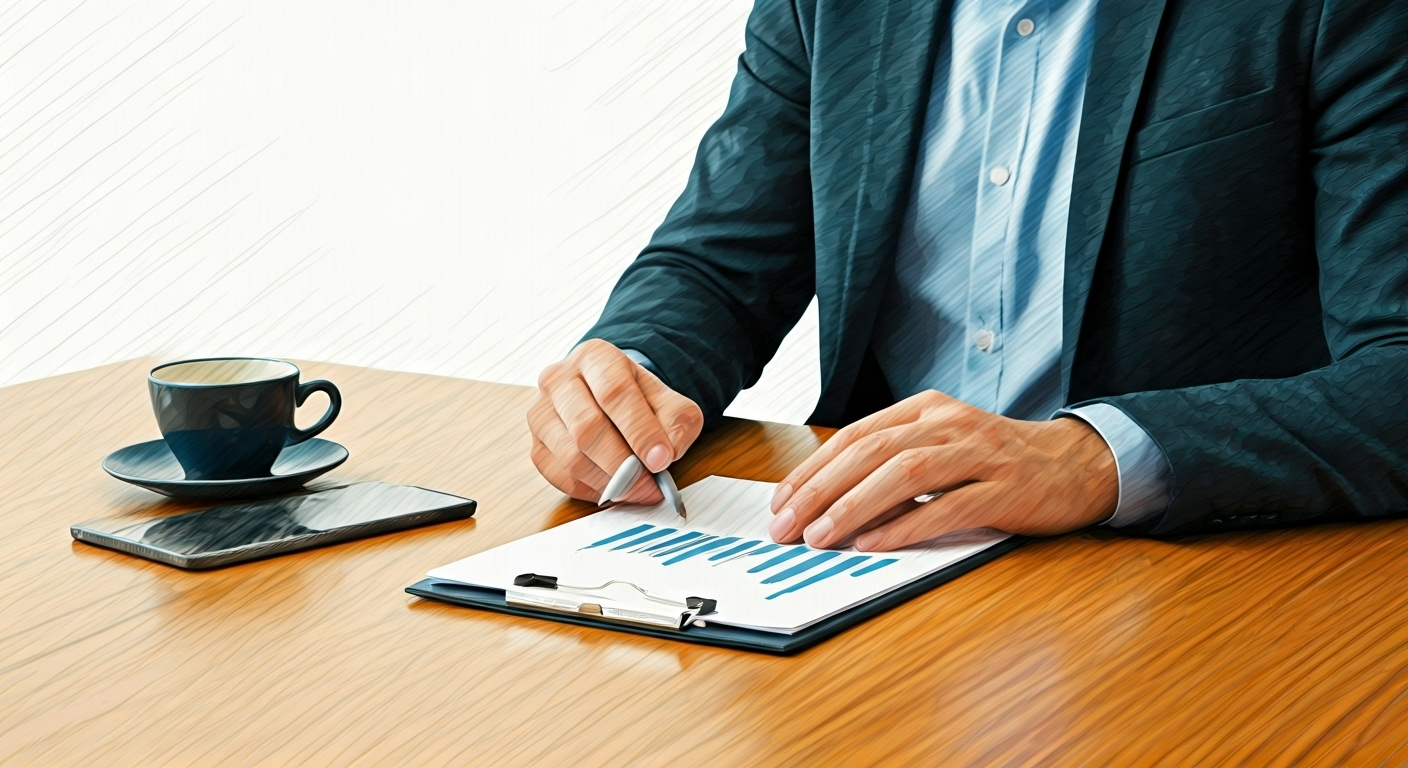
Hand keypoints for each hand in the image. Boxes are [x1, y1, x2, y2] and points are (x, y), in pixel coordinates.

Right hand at [529, 339, 703, 504]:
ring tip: (637, 489)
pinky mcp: (536, 446)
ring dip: (609, 481)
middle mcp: (559, 379)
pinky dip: (591, 490)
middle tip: (650, 484)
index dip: (639, 430)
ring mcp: (542, 414)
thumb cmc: (638, 399)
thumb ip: (677, 421)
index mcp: (595, 357)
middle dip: (623, 463)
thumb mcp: (668, 399)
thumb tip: (666, 453)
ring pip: (571, 456)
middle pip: (586, 427)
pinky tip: (614, 489)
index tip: (661, 460)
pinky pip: (560, 477)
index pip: (614, 393)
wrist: (608, 399)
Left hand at [768, 391, 1118, 550]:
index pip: (854, 435)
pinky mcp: (1006, 489)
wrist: (1075, 465)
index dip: (812, 470)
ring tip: (821, 537)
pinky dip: (906, 527)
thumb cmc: (996, 461)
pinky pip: (947, 507)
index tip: (781, 502)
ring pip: (904, 475)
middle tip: (787, 526)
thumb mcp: (941, 447)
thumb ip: (892, 464)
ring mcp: (980, 454)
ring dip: (854, 507)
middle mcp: (949, 423)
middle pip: (871, 452)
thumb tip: (827, 502)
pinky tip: (874, 544)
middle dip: (820, 491)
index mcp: (927, 409)